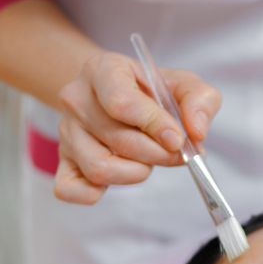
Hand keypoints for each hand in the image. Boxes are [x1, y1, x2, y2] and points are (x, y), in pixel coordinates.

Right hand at [54, 51, 221, 203]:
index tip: (177, 138)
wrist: (116, 95)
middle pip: (118, 140)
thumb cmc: (151, 91)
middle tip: (175, 153)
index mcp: (103, 70)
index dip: (155, 125)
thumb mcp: (183, 83)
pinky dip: (94, 193)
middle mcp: (76, 99)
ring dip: (135, 173)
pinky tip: (119, 177)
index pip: (121, 103)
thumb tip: (196, 131)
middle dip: (157, 154)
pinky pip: (70, 189)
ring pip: (99, 168)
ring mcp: (66, 132)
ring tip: (147, 160)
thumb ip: (200, 100)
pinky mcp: (63, 161)